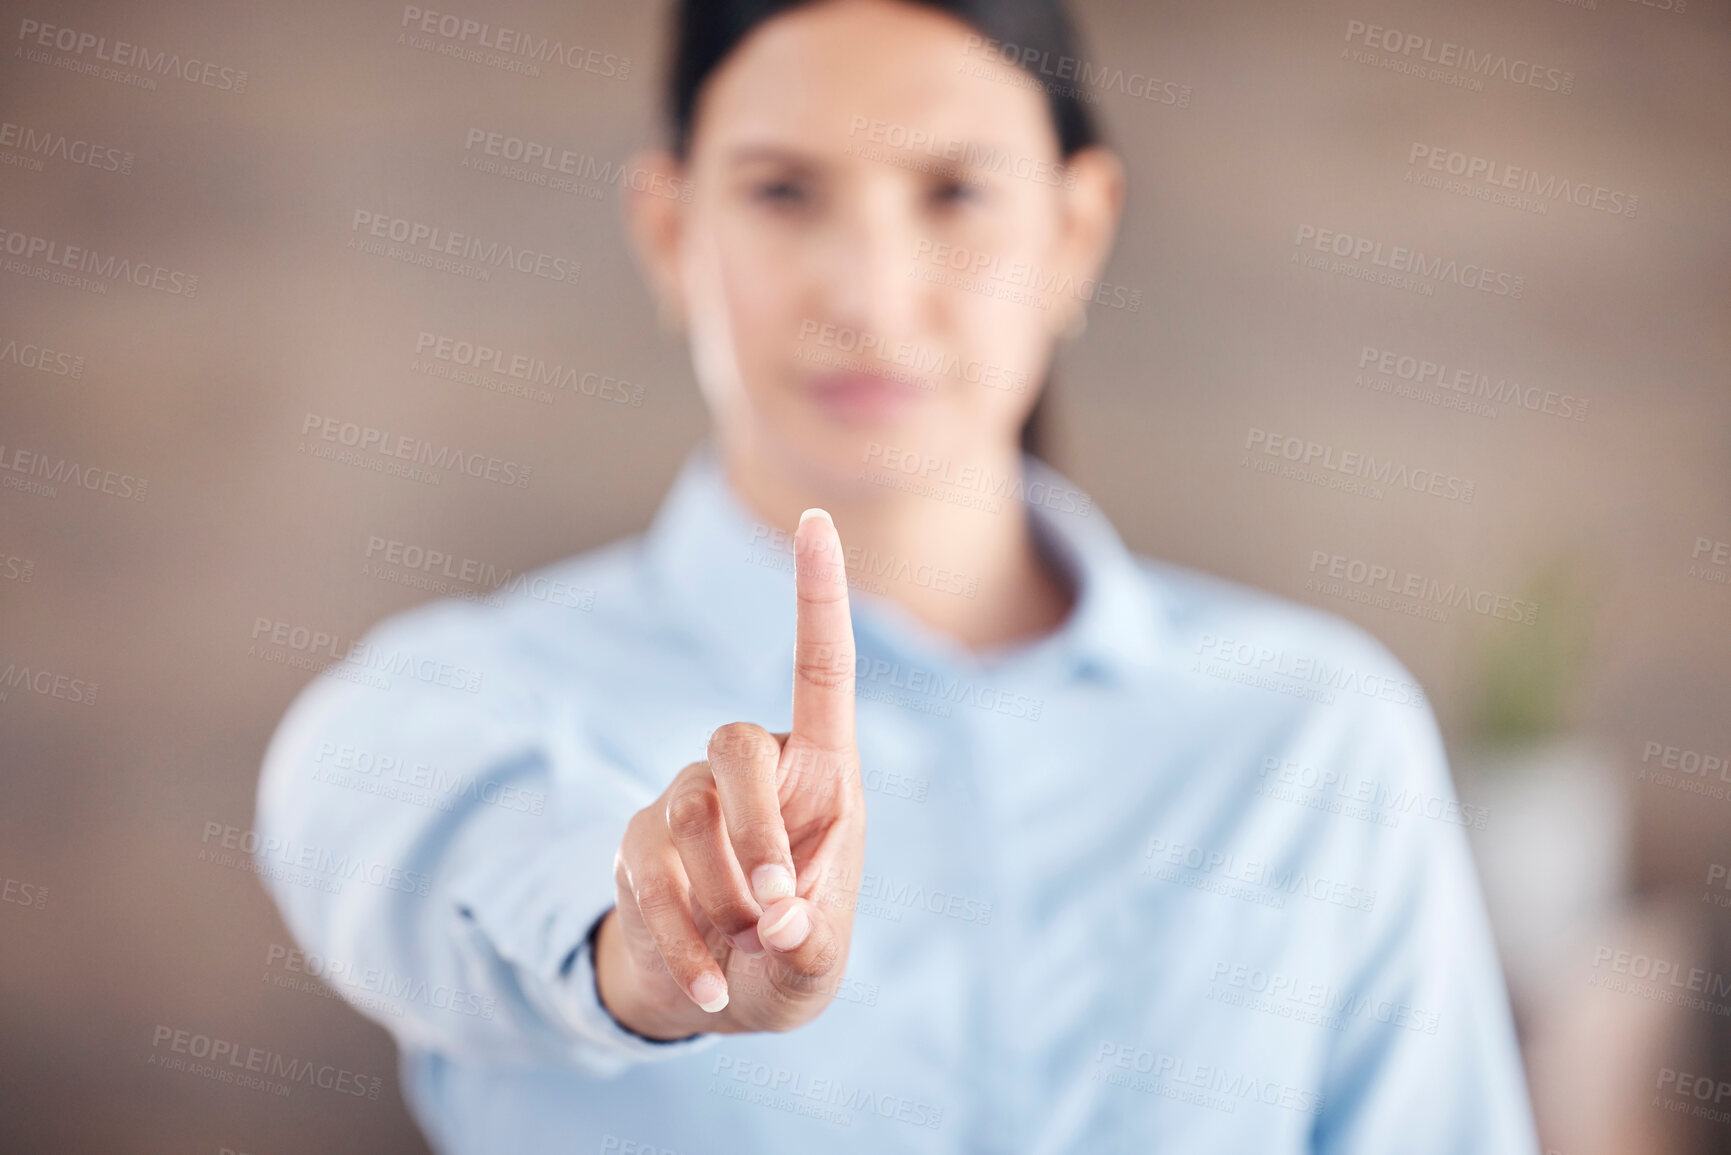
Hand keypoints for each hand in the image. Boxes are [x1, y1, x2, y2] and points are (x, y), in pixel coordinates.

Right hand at [595, 508, 866, 1038]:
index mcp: (824, 774)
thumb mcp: (818, 964)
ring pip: (682, 815)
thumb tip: (778, 918)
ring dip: (715, 897)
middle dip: (751, 826)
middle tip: (772, 903)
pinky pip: (644, 877)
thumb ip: (812, 944)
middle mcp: (755, 772)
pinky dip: (679, 942)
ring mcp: (686, 802)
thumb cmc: (789, 959)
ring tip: (741, 956)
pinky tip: (709, 989)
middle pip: (733, 744)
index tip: (814, 519)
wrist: (721, 996)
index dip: (817, 595)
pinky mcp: (636, 845)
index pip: (820, 669)